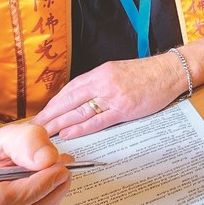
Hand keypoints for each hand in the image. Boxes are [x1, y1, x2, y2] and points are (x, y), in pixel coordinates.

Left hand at [31, 54, 184, 139]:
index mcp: (101, 72)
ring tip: (44, 134)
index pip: (70, 89)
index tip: (42, 114)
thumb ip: (100, 83)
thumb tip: (81, 97)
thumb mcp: (118, 71)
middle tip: (33, 128)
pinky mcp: (124, 109)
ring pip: (79, 111)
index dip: (53, 103)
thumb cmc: (147, 73)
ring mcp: (113, 96)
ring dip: (59, 123)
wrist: (170, 71)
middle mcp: (103, 82)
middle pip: (69, 100)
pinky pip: (97, 120)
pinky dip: (80, 128)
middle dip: (50, 115)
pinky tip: (68, 133)